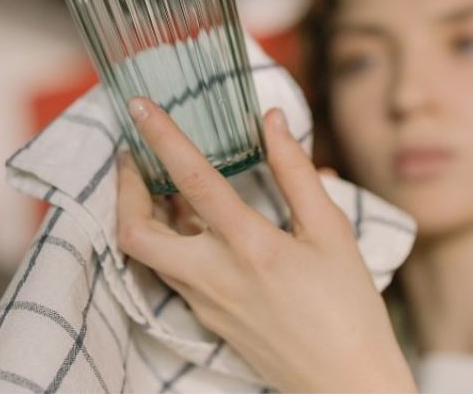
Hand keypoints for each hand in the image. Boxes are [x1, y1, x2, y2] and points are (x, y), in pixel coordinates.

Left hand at [116, 97, 415, 392]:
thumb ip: (297, 173)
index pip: (194, 181)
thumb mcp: (332, 233)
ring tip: (159, 182)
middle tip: (134, 158)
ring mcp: (204, 302)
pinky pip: (170, 272)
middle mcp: (215, 276)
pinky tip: (191, 222)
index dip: (162, 138)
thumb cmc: (349, 308)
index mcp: (252, 247)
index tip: (139, 107)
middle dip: (124, 190)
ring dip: (142, 214)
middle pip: (136, 233)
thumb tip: (272, 121)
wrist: (345, 384)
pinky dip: (168, 239)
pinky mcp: (205, 318)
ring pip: (148, 254)